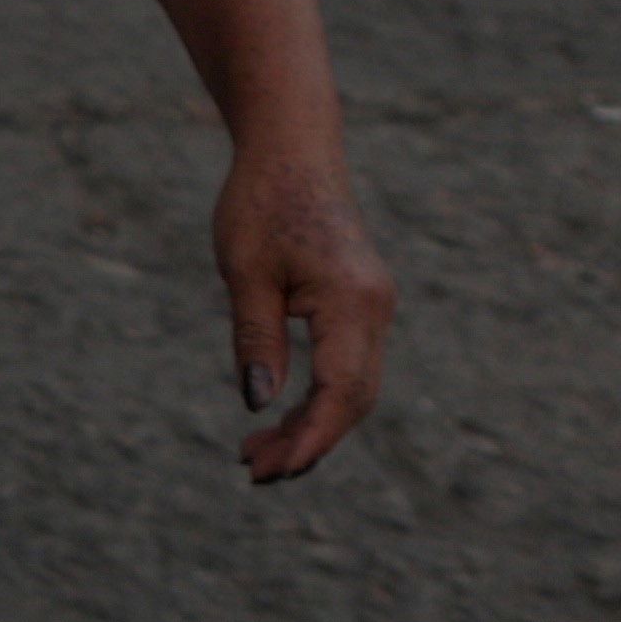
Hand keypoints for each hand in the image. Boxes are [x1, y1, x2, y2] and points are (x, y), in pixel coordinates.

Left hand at [210, 138, 393, 480]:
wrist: (292, 150)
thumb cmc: (262, 202)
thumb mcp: (245, 272)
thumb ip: (256, 339)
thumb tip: (259, 405)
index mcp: (353, 303)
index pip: (342, 391)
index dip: (312, 437)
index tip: (276, 471)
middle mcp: (375, 310)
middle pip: (352, 399)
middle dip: (308, 441)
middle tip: (253, 471)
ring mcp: (372, 308)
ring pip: (352, 387)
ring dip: (310, 424)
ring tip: (255, 455)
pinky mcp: (359, 305)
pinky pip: (347, 366)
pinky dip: (316, 397)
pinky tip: (280, 417)